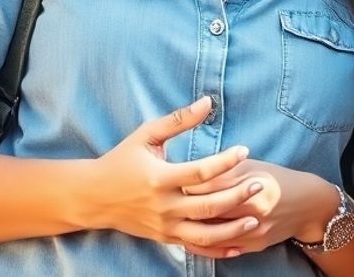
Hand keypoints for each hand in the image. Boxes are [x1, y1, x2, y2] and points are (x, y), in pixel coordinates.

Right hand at [81, 97, 265, 249]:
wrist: (94, 197)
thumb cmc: (121, 160)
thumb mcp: (146, 135)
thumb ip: (178, 119)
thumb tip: (208, 101)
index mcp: (160, 178)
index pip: (199, 172)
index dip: (225, 162)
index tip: (244, 150)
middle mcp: (164, 206)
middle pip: (207, 206)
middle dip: (236, 197)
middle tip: (260, 185)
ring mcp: (164, 226)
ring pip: (204, 234)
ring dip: (232, 230)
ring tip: (255, 220)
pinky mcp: (164, 238)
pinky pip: (195, 248)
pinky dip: (217, 251)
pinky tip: (238, 247)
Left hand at [178, 159, 340, 259]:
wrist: (307, 205)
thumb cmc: (276, 178)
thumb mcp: (252, 166)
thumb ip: (224, 169)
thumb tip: (194, 168)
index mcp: (252, 185)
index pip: (211, 184)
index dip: (187, 179)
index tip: (169, 173)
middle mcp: (253, 211)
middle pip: (208, 209)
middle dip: (183, 203)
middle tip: (164, 195)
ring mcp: (252, 233)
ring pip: (211, 233)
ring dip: (189, 225)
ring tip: (171, 215)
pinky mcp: (252, 247)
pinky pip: (220, 248)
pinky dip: (202, 242)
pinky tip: (186, 233)